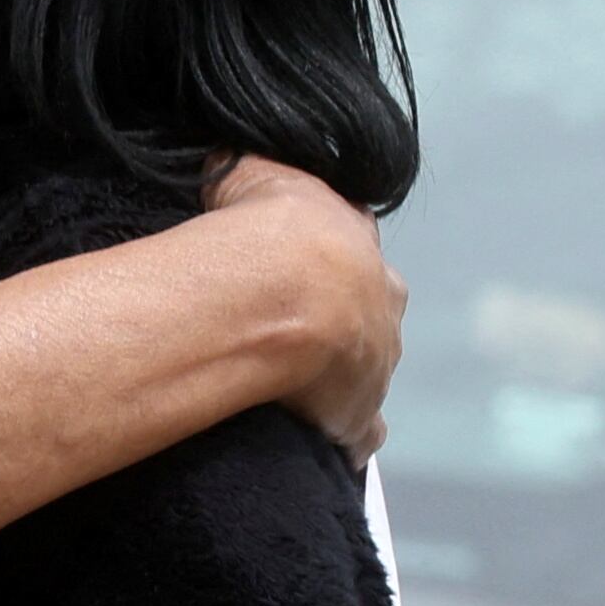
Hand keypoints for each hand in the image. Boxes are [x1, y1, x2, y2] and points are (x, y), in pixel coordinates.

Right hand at [209, 156, 400, 462]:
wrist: (284, 290)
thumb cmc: (267, 228)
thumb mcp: (249, 172)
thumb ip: (243, 172)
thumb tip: (224, 163)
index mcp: (357, 244)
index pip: (352, 245)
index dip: (324, 258)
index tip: (293, 268)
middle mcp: (380, 303)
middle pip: (369, 311)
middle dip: (341, 320)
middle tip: (292, 331)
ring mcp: (377, 362)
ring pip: (366, 371)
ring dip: (338, 379)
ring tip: (293, 388)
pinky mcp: (361, 415)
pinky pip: (358, 434)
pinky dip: (342, 438)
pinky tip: (315, 442)